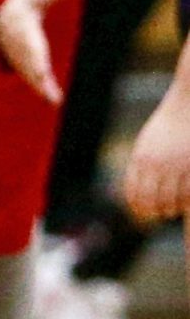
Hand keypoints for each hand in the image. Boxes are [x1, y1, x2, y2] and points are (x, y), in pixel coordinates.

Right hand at [0, 0, 69, 102]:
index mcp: (25, 32)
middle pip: (30, 68)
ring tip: (56, 102)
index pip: (30, 48)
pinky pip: (33, 80)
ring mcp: (20, 59)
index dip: (35, 59)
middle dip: (40, 82)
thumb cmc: (21, 4)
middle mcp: (22, 49)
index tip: (41, 70)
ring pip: (31, 77)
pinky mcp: (23, 65)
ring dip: (42, 90)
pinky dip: (42, 90)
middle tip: (53, 97)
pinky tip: (54, 101)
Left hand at [126, 89, 189, 223]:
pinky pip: (188, 193)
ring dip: (171, 209)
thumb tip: (136, 188)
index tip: (143, 213)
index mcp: (141, 160)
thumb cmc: (167, 124)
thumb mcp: (147, 143)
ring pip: (171, 200)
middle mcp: (156, 165)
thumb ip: (141, 163)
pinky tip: (186, 202)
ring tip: (173, 210)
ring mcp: (176, 166)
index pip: (134, 193)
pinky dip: (186, 201)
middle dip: (155, 211)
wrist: (187, 104)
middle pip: (151, 201)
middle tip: (161, 214)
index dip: (138, 207)